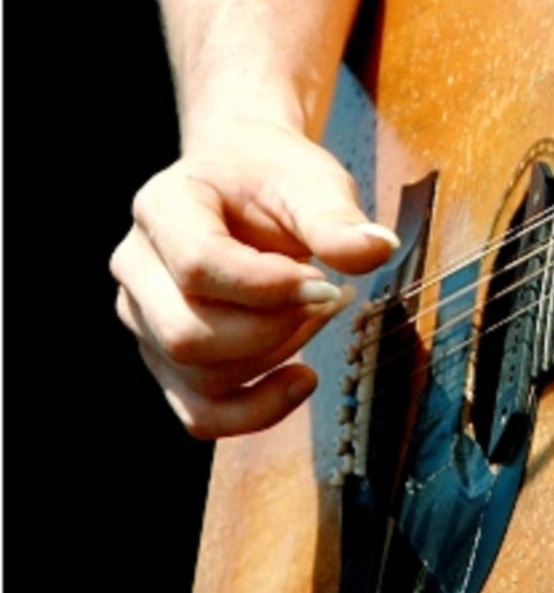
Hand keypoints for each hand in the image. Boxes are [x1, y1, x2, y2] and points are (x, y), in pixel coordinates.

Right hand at [112, 117, 398, 438]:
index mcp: (163, 206)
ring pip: (197, 377)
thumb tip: (377, 250)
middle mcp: (136, 266)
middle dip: (273, 330)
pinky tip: (301, 379)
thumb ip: (337, 218)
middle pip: (188, 334)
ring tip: (314, 314)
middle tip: (326, 297)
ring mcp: (142, 318)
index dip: (269, 287)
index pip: (198, 264)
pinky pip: (199, 413)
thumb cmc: (274, 178)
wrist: (244, 179)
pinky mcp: (163, 358)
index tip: (325, 283)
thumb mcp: (311, 181)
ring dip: (273, 358)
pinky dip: (255, 411)